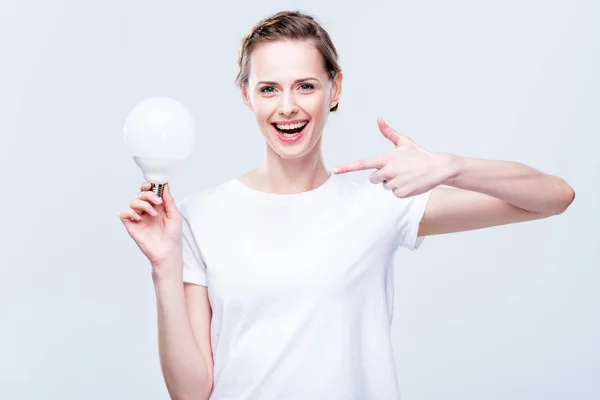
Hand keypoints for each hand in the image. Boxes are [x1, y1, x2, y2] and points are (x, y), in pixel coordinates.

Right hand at [119, 182, 182, 274]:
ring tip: (153, 214)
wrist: (167, 252)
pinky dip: (130, 212)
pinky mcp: (132, 225)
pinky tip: (139, 218)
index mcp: (157, 206)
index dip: (148, 185)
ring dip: (143, 204)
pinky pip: (124, 214)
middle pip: (140, 194)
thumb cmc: (173, 235)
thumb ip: (169, 200)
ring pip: (133, 202)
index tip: (152, 185)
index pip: (148, 191)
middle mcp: (147, 210)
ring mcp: (139, 217)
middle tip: (157, 201)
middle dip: (148, 194)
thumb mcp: (175, 215)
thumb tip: (164, 186)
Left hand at [333, 118, 454, 197]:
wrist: (438, 168)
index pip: (362, 164)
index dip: (347, 167)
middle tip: (397, 170)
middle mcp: (387, 172)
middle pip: (373, 179)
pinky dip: (401, 190)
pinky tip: (410, 182)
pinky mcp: (401, 193)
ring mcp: (394, 183)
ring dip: (392, 183)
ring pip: (384, 186)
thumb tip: (379, 119)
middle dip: (381, 176)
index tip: (335, 170)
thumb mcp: (404, 142)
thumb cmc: (419, 154)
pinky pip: (394, 193)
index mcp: (386, 159)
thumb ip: (388, 132)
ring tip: (406, 175)